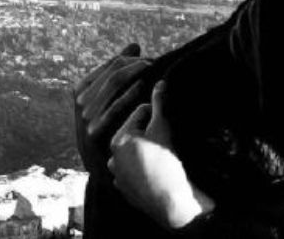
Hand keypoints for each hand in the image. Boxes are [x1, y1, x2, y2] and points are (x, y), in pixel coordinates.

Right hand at [73, 43, 152, 174]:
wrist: (101, 164)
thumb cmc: (109, 125)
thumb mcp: (108, 98)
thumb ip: (118, 72)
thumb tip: (134, 45)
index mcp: (81, 89)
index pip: (109, 65)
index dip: (130, 59)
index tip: (147, 58)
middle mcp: (80, 101)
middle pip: (112, 72)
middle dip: (135, 64)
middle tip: (154, 63)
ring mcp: (85, 116)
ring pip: (113, 84)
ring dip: (134, 74)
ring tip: (152, 70)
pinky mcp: (93, 131)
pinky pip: (114, 106)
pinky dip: (129, 94)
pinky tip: (143, 88)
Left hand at [109, 81, 215, 228]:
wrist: (171, 199)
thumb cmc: (167, 160)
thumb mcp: (163, 128)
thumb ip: (158, 104)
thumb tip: (160, 83)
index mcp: (119, 139)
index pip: (139, 114)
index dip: (155, 115)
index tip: (165, 125)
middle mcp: (112, 157)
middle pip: (134, 134)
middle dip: (147, 132)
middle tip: (164, 141)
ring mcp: (118, 176)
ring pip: (133, 154)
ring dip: (144, 151)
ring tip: (160, 156)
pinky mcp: (125, 190)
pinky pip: (133, 173)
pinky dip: (142, 169)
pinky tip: (154, 171)